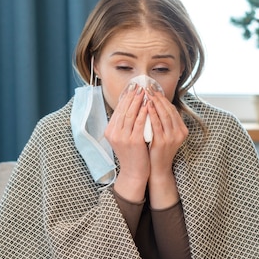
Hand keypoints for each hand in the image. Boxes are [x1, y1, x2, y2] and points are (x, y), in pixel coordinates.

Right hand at [104, 83, 150, 201]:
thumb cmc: (132, 154)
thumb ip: (124, 124)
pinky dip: (143, 112)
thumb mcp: (123, 138)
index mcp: (110, 131)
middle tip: (139, 85)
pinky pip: (139, 122)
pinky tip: (148, 105)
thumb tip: (129, 106)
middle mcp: (114, 133)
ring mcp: (123, 137)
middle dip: (132, 96)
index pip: (118, 110)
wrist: (134, 172)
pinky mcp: (133, 141)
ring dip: (138, 101)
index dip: (125, 98)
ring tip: (144, 91)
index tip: (132, 88)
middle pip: (123, 110)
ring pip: (130, 114)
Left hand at [145, 86, 187, 208]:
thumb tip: (156, 104)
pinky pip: (157, 124)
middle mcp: (180, 132)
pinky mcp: (163, 141)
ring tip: (147, 93)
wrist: (157, 169)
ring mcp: (172, 137)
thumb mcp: (164, 134)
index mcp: (182, 129)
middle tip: (149, 86)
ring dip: (155, 102)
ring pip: (164, 114)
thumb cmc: (157, 151)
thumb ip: (163, 122)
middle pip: (169, 109)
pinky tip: (145, 106)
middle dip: (158, 97)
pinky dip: (151, 113)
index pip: (172, 109)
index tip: (153, 88)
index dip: (163, 98)